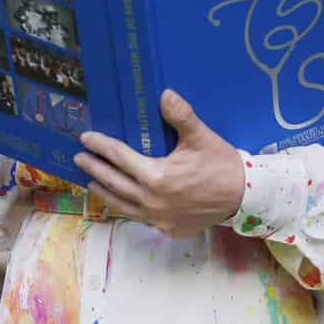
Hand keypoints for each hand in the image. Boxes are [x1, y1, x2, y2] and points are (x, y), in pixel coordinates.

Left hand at [74, 89, 245, 237]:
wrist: (245, 197)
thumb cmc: (221, 164)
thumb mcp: (201, 137)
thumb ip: (181, 116)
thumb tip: (164, 94)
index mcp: (157, 177)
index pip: (120, 157)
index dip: (101, 146)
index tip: (85, 138)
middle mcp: (153, 202)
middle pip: (115, 183)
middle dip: (95, 168)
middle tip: (79, 158)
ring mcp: (160, 219)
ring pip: (123, 206)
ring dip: (105, 192)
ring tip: (91, 181)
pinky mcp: (169, 230)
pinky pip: (141, 218)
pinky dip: (127, 208)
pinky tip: (122, 201)